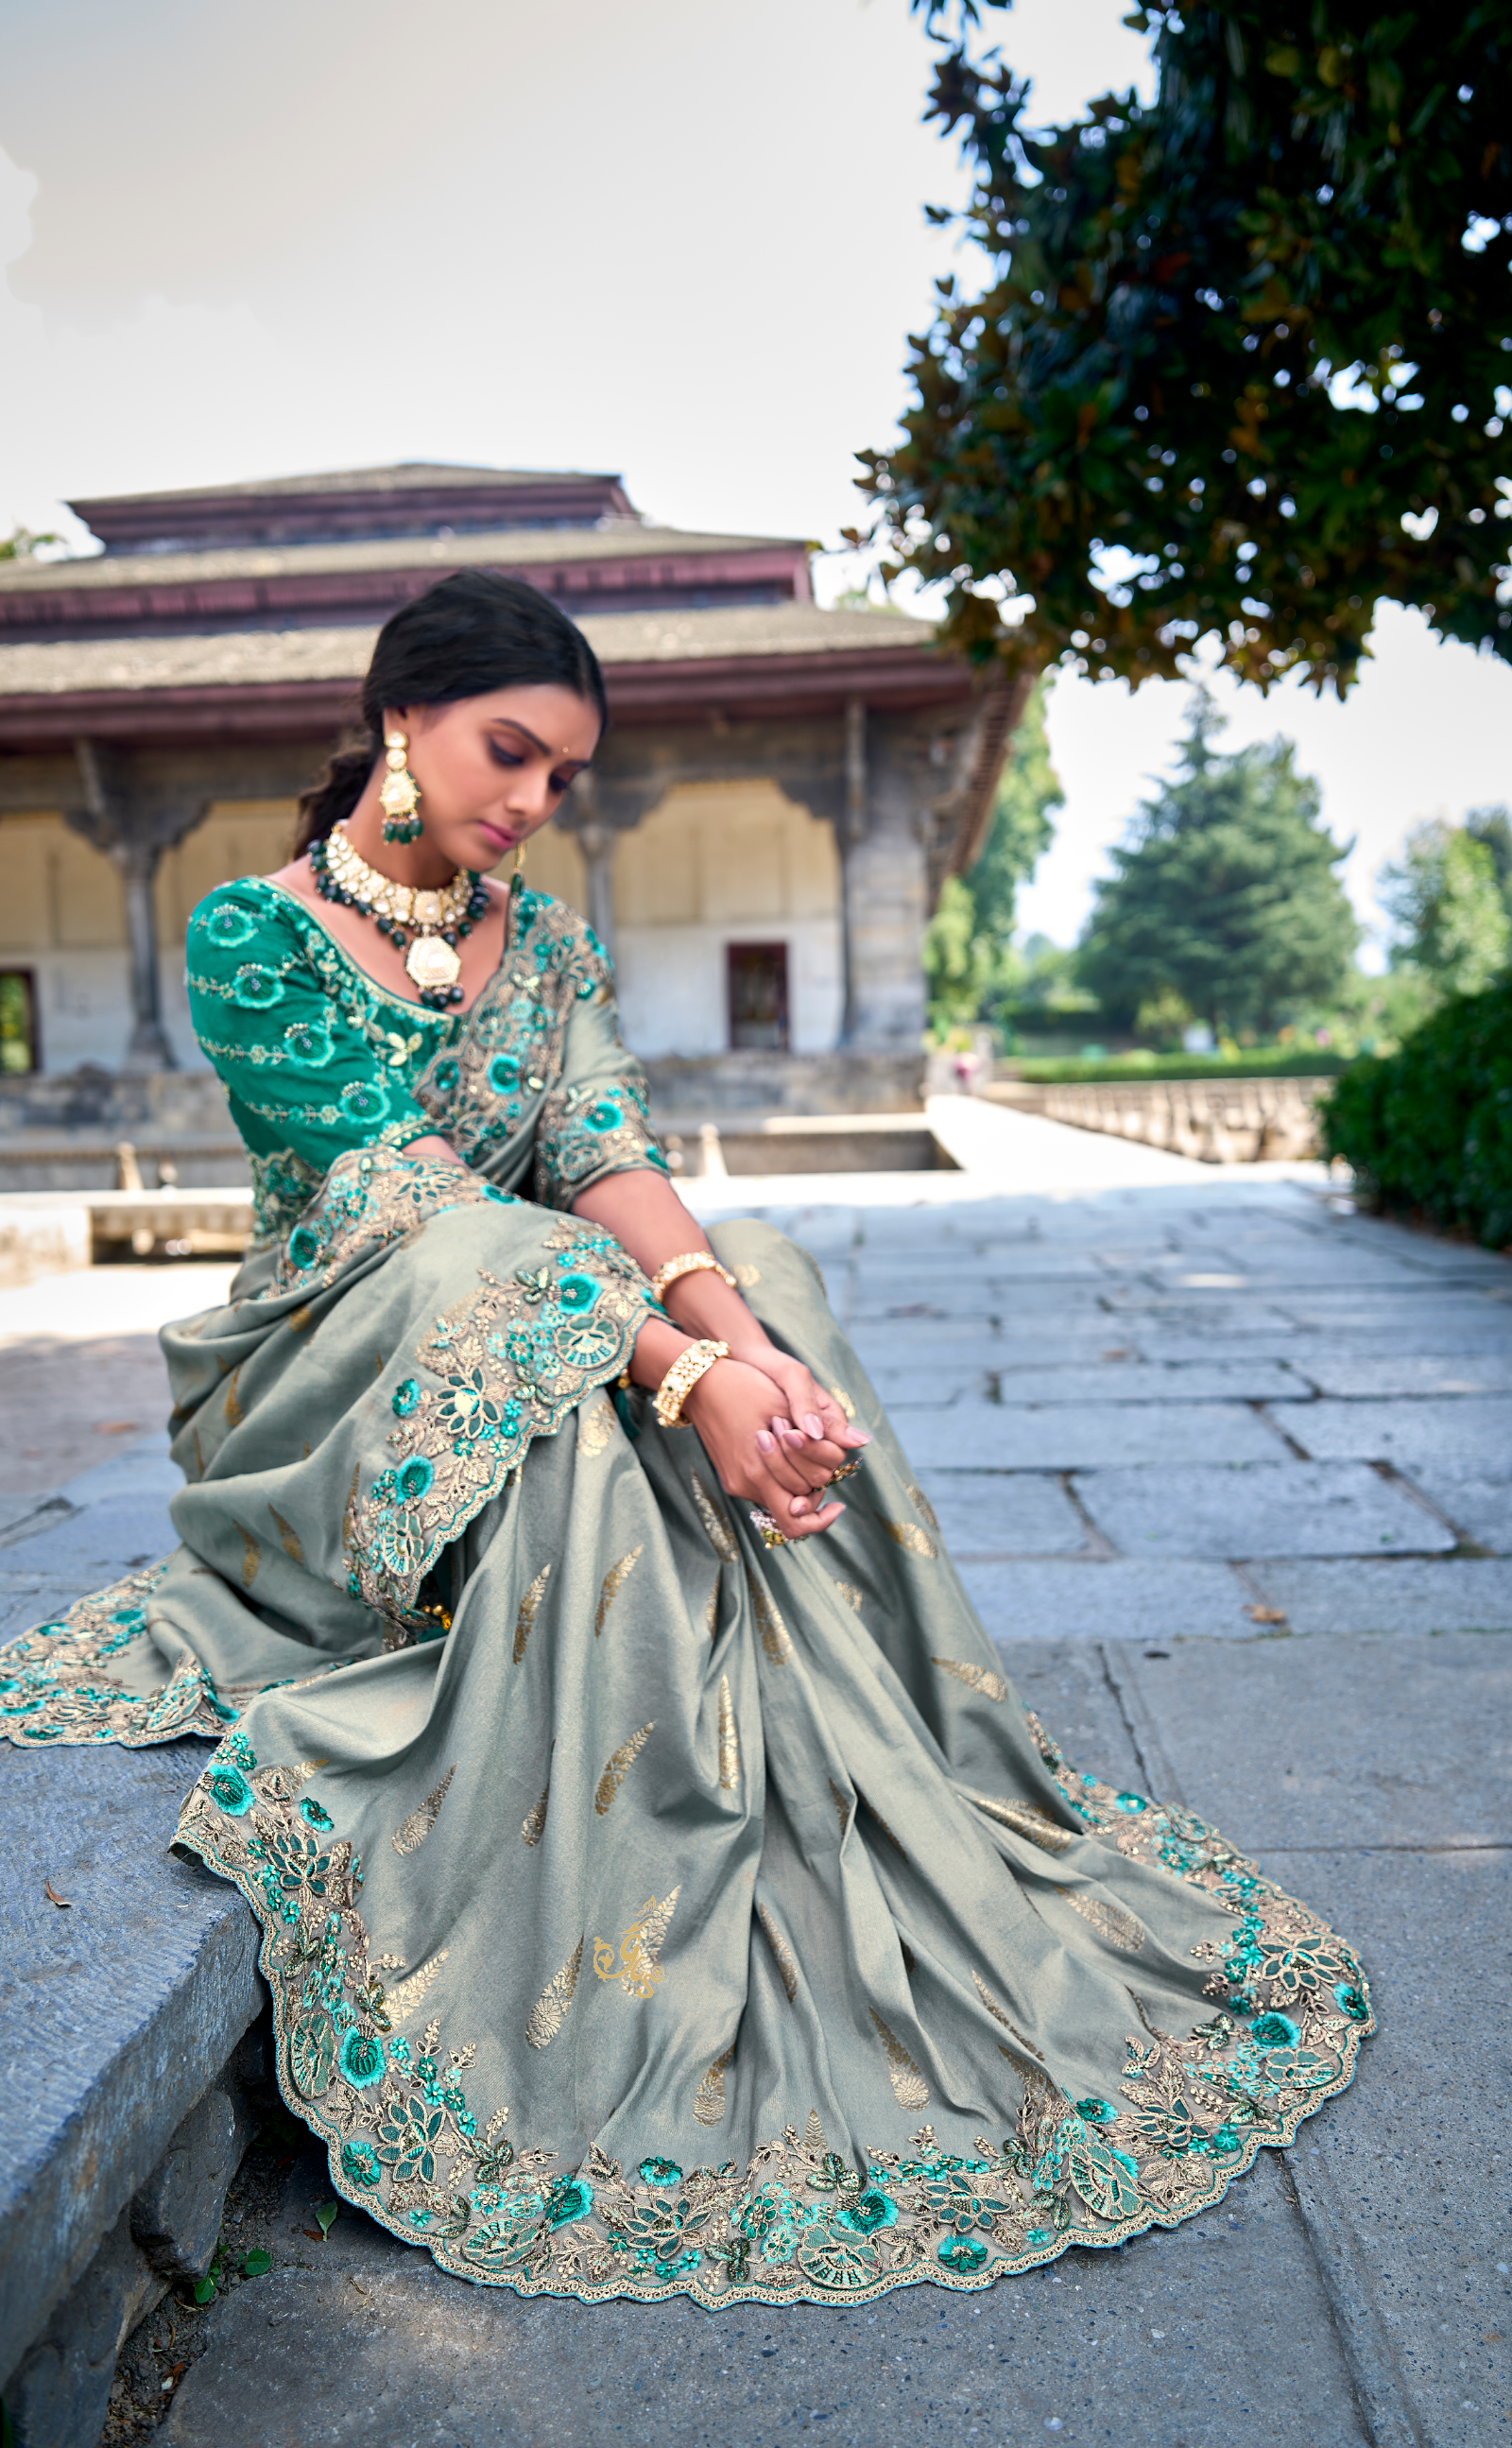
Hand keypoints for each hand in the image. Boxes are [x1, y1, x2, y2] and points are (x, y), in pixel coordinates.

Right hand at [683, 1358, 849, 1541]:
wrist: (699, 1381)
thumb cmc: (744, 1384)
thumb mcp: (787, 1399)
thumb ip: (822, 1429)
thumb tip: (862, 1441)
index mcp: (759, 1469)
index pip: (797, 1516)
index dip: (822, 1517)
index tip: (839, 1504)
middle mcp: (746, 1482)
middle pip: (793, 1506)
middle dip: (812, 1487)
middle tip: (818, 1455)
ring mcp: (735, 1481)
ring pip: (779, 1497)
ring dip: (795, 1478)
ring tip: (796, 1440)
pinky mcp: (730, 1476)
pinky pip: (764, 1488)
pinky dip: (780, 1475)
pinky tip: (783, 1444)